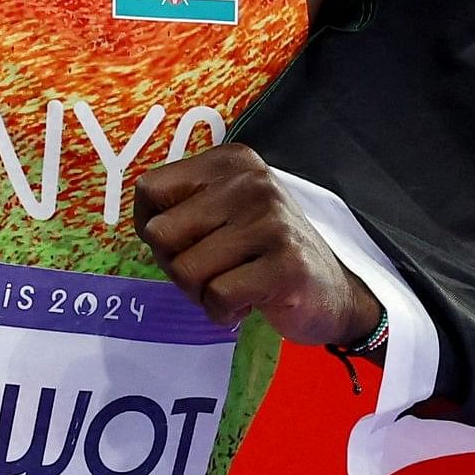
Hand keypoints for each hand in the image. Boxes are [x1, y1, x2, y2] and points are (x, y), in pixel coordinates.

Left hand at [131, 145, 382, 348]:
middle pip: (161, 234)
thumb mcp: (225, 212)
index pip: (150, 190)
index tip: (184, 243)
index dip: (152, 228)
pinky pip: (217, 297)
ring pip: (186, 270)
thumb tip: (142, 226)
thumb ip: (183, 207)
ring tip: (234, 285)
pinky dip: (223, 312)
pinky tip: (249, 302)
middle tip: (212, 272)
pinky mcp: (286, 265)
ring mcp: (272, 222)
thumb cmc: (264, 253)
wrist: (331, 292)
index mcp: (231, 162)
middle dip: (176, 266)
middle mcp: (252, 182)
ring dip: (201, 294)